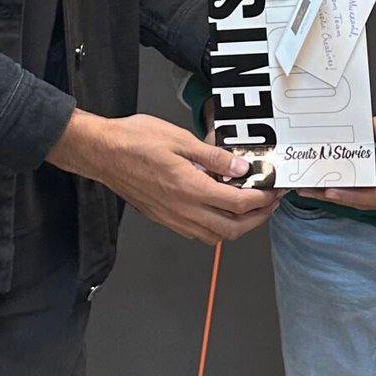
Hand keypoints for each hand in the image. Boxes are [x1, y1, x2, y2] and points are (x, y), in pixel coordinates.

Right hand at [50, 110, 278, 244]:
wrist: (101, 153)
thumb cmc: (133, 141)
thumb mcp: (179, 138)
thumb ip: (213, 156)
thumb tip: (240, 166)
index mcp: (190, 188)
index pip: (239, 204)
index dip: (262, 199)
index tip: (274, 191)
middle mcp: (183, 209)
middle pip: (232, 229)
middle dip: (257, 219)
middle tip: (269, 203)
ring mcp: (172, 217)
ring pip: (215, 236)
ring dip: (238, 226)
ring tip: (249, 208)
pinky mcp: (163, 218)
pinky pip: (197, 233)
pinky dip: (216, 227)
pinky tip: (219, 209)